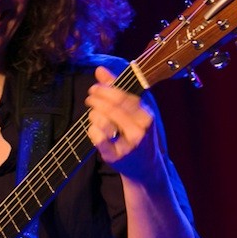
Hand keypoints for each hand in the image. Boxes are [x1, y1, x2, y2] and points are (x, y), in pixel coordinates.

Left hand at [85, 65, 158, 179]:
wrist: (146, 167)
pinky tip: (93, 129)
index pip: (124, 97)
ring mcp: (129, 144)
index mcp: (146, 115)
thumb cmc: (138, 134)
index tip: (94, 88)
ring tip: (93, 114)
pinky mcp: (116, 156)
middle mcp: (140, 129)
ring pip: (104, 122)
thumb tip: (100, 70)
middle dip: (96, 100)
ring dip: (94, 115)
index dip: (105, 90)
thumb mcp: (134, 111)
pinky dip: (92, 131)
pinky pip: (98, 139)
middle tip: (89, 98)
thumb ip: (118, 89)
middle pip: (113, 108)